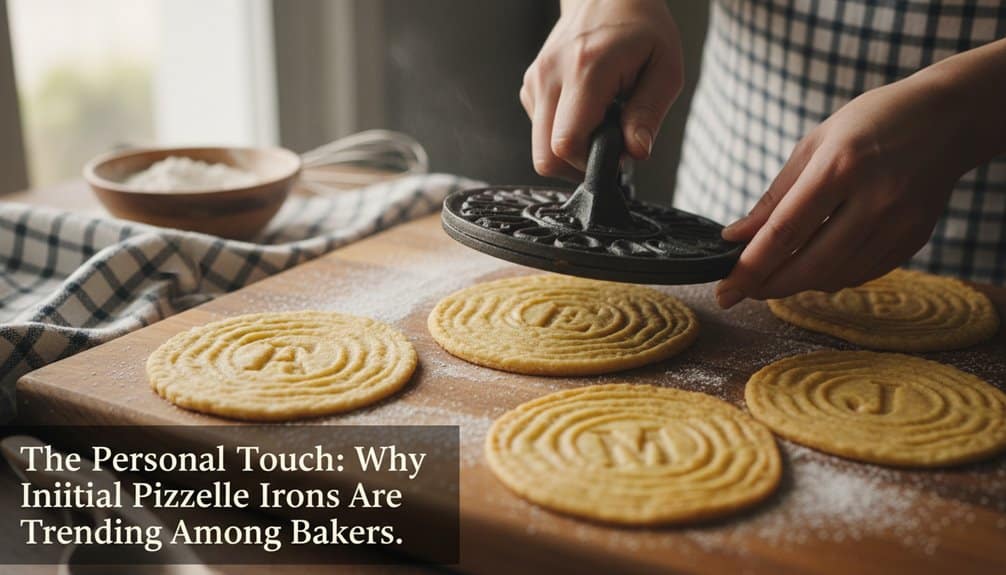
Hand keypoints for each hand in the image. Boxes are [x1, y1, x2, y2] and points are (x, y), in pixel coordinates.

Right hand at [521, 0, 683, 179]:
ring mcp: (536, 80)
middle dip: (576, 167)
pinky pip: (539, 130)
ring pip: (539, 148)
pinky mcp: (530, 86)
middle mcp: (551, 76)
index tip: (617, 153)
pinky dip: (561, 134)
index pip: (566, 144)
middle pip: (544, 156)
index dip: (591, 163)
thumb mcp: (665, 68)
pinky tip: (586, 114)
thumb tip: (636, 152)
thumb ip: (649, 113)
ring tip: (599, 126)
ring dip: (569, 151)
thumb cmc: (641, 28)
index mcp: (585, 70)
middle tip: (607, 150)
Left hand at [715, 73, 970, 308]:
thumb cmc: (870, 124)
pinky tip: (815, 265)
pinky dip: (830, 277)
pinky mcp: (914, 239)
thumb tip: (736, 237)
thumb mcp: (814, 145)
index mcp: (840, 167)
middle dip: (768, 286)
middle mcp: (874, 199)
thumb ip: (775, 197)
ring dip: (796, 284)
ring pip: (835, 277)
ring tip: (774, 274)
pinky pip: (861, 274)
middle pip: (809, 265)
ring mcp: (899, 223)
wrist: (948, 118)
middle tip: (741, 290)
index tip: (725, 289)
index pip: (784, 233)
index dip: (750, 268)